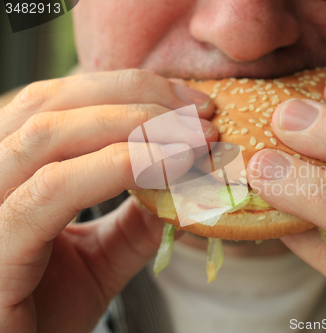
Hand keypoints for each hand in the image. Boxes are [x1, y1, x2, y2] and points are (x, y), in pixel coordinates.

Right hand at [0, 69, 217, 332]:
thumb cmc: (46, 313)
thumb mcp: (100, 258)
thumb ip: (135, 218)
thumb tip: (181, 179)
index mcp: (10, 171)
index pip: (64, 102)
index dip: (132, 91)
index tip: (194, 105)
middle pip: (55, 103)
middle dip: (140, 99)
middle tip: (202, 118)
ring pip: (48, 133)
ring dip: (135, 126)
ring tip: (195, 140)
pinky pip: (51, 189)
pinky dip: (116, 167)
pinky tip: (168, 167)